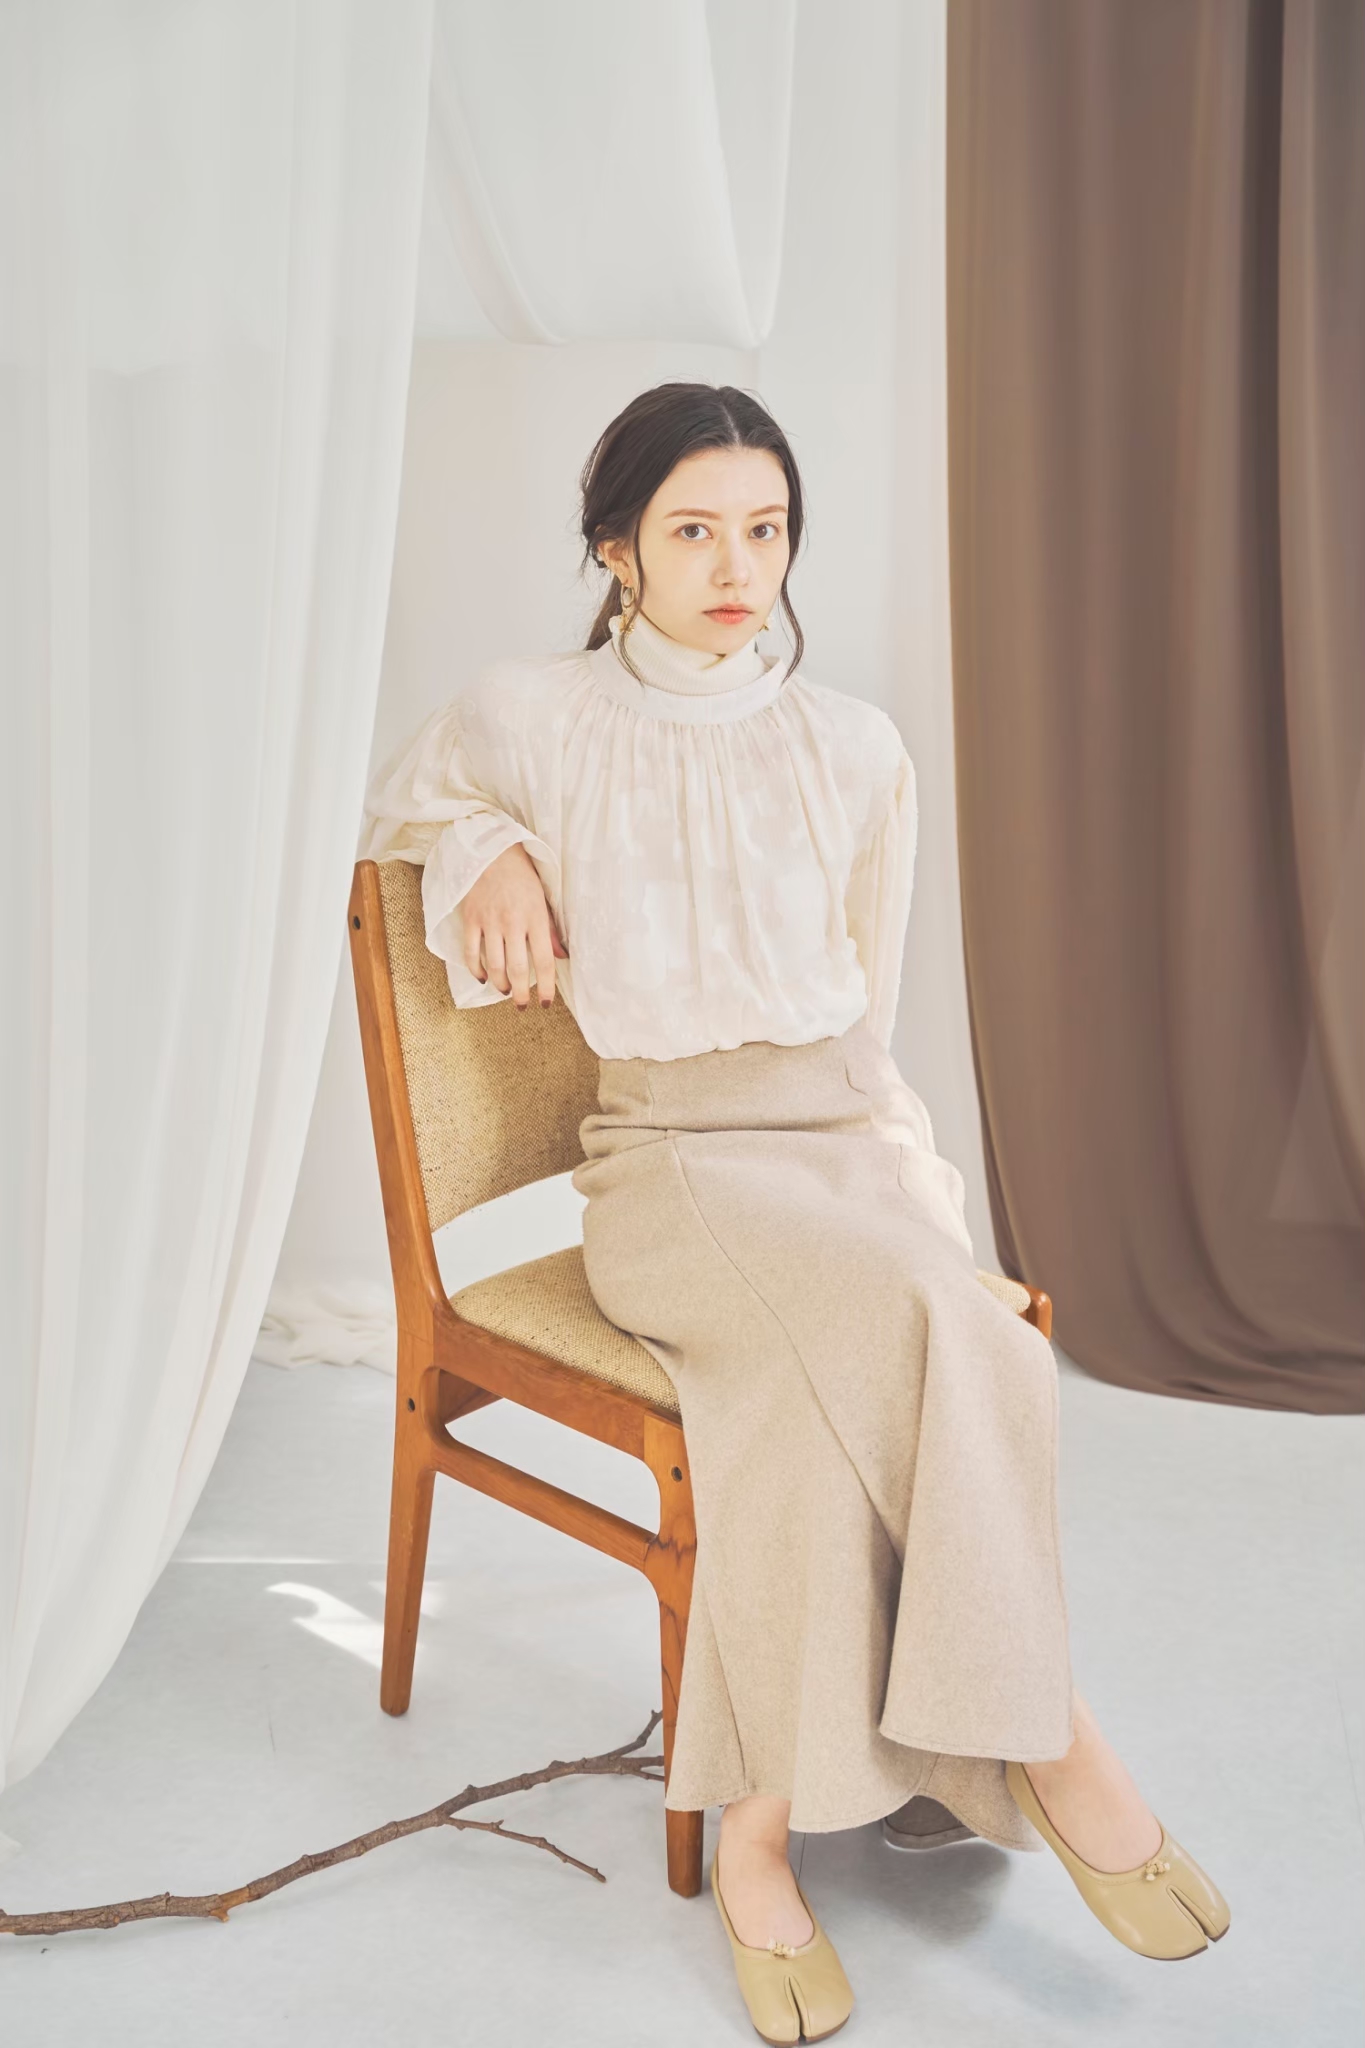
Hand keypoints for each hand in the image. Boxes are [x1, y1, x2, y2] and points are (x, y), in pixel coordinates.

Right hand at [460, 842, 568, 1009]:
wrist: (492, 851)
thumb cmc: (522, 876)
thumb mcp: (543, 900)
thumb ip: (551, 931)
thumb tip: (561, 958)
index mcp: (536, 918)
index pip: (544, 961)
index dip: (546, 987)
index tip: (546, 1003)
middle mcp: (513, 922)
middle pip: (517, 968)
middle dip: (521, 993)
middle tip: (523, 1005)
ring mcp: (490, 921)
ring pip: (494, 965)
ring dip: (500, 984)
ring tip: (506, 990)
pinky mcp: (471, 918)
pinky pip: (470, 952)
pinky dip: (476, 969)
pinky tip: (483, 978)